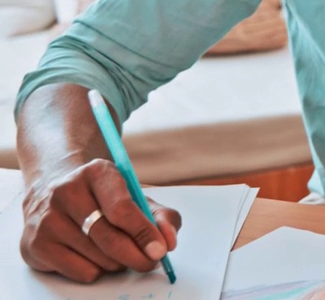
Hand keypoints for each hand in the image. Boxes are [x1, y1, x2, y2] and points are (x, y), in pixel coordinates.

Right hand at [20, 159, 181, 283]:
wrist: (54, 192)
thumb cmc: (103, 197)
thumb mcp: (136, 196)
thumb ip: (161, 216)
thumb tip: (168, 241)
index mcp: (96, 172)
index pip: (122, 209)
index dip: (144, 233)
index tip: (160, 249)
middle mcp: (65, 192)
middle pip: (108, 238)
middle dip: (136, 255)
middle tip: (150, 261)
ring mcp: (46, 219)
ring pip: (96, 258)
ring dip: (118, 263)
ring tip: (120, 252)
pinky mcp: (35, 245)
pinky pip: (79, 271)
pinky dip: (97, 271)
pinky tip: (95, 256)